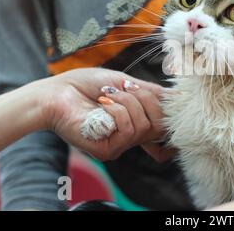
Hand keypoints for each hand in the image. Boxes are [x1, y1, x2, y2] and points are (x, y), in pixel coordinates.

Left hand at [38, 68, 171, 160]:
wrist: (57, 91)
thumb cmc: (86, 85)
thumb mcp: (126, 83)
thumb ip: (151, 92)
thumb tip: (177, 97)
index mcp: (134, 122)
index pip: (164, 129)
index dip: (171, 115)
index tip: (169, 100)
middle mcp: (129, 137)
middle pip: (160, 124)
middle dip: (146, 98)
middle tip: (125, 86)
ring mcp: (119, 145)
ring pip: (144, 126)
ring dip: (128, 102)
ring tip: (108, 94)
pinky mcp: (107, 150)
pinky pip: (129, 130)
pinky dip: (118, 110)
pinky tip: (102, 104)